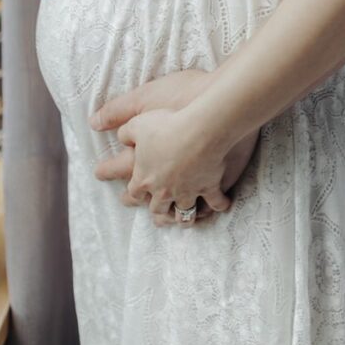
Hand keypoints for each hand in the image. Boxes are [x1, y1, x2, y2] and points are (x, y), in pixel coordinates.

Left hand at [118, 107, 231, 224]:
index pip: (134, 193)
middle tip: (157, 213)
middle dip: (158, 211)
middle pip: (158, 209)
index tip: (127, 197)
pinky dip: (219, 205)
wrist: (199, 132)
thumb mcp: (138, 125)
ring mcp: (187, 192)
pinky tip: (223, 205)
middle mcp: (164, 191)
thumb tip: (121, 138)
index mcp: (145, 178)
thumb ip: (126, 134)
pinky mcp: (208, 188)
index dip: (131, 196)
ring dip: (184, 217)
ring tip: (184, 219)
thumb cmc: (166, 126)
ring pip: (184, 214)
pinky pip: (215, 203)